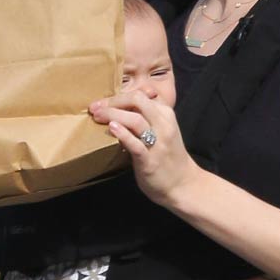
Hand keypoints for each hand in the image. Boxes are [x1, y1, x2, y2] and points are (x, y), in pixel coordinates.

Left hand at [89, 87, 194, 208]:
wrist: (184, 184)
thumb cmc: (168, 157)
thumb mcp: (163, 130)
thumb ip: (147, 118)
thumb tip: (120, 108)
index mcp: (166, 115)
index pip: (141, 95)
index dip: (119, 96)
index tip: (102, 102)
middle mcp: (164, 125)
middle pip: (137, 101)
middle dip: (113, 102)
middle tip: (96, 108)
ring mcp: (158, 143)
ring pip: (135, 120)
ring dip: (112, 115)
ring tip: (98, 116)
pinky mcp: (150, 160)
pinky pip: (136, 144)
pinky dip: (122, 134)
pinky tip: (112, 129)